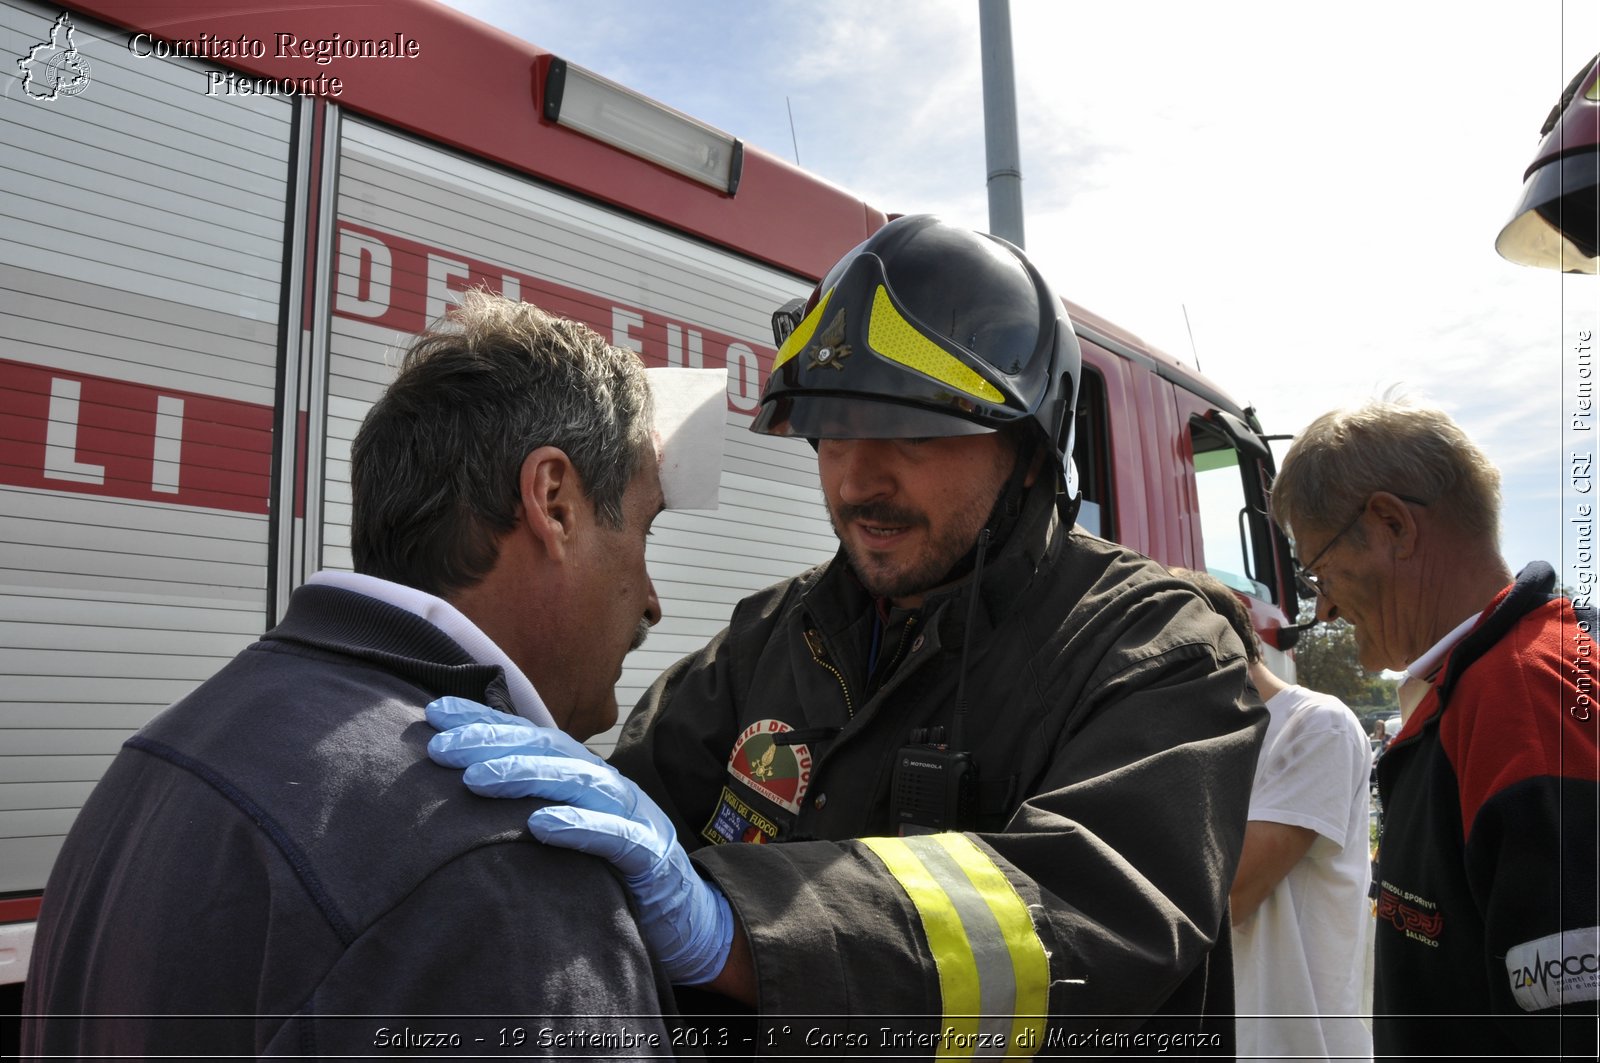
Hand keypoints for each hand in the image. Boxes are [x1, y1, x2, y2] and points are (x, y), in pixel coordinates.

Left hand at [425, 697, 733, 984]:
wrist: (685, 917)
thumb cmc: (614, 874)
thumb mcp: (569, 830)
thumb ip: (531, 804)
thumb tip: (464, 784)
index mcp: (584, 777)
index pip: (530, 739)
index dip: (486, 722)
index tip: (436, 714)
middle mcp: (606, 786)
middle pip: (548, 750)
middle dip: (493, 742)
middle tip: (441, 746)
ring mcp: (631, 815)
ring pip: (578, 782)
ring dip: (526, 775)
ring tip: (476, 779)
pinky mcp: (648, 855)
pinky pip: (614, 836)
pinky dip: (578, 826)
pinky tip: (540, 825)